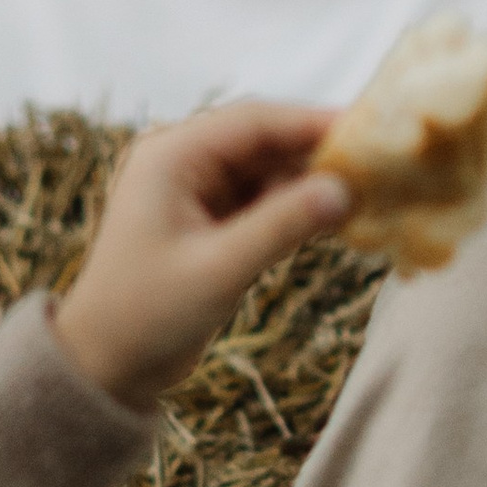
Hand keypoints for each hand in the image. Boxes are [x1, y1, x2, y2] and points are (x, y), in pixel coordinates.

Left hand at [53, 104, 349, 408]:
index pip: (254, 122)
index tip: (369, 130)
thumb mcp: (219, 269)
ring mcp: (197, 189)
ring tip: (372, 192)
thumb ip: (281, 226)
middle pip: (266, 139)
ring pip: (269, 169)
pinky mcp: (210, 219)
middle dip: (320, 152)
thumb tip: (344, 190)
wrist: (105, 365)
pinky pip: (264, 199)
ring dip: (313, 181)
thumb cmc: (146, 314)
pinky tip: (340, 218)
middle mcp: (183, 161)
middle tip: (382, 163)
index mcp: (171, 155)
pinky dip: (298, 207)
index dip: (313, 123)